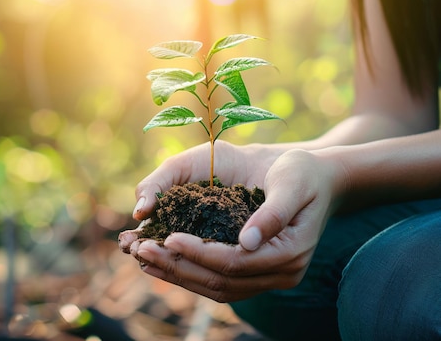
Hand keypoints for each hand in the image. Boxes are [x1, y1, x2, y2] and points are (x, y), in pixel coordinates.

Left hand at [119, 148, 342, 301]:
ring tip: (144, 258)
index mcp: (290, 253)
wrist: (320, 178)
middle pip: (222, 282)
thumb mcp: (292, 183)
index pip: (235, 263)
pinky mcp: (257, 271)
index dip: (198, 252)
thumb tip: (245, 243)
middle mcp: (281, 273)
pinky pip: (221, 281)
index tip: (168, 236)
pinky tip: (165, 261)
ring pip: (218, 288)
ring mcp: (270, 276)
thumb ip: (273, 213)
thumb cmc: (304, 173)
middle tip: (141, 249)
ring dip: (179, 274)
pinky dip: (191, 272)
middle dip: (179, 266)